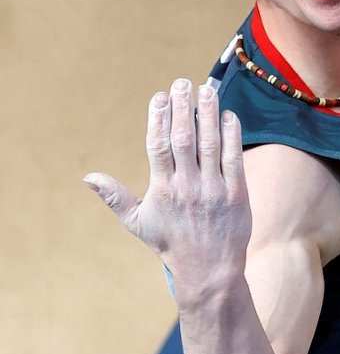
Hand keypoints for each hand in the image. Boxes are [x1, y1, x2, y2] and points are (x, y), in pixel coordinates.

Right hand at [84, 79, 250, 293]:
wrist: (209, 271)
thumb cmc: (170, 244)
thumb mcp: (138, 222)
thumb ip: (115, 197)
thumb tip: (88, 178)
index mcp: (162, 190)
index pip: (157, 146)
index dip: (158, 118)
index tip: (159, 96)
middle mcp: (187, 187)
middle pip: (183, 139)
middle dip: (182, 108)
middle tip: (182, 82)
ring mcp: (213, 190)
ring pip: (210, 144)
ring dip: (208, 114)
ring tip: (206, 89)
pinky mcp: (237, 194)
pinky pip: (234, 158)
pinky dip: (232, 135)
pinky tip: (228, 115)